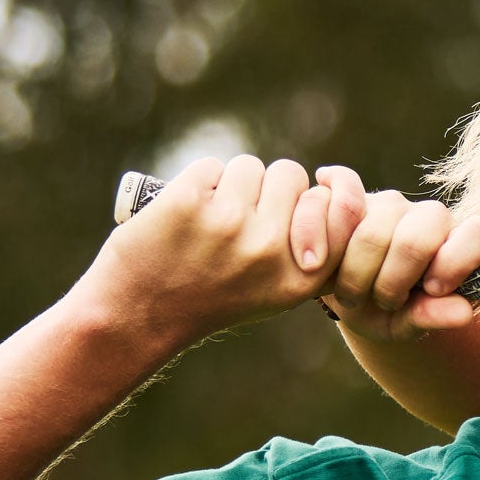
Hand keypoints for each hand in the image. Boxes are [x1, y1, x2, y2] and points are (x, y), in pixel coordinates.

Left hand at [80, 154, 335, 347]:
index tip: (295, 209)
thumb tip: (325, 192)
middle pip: (289, 175)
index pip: (338, 208)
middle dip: (267, 186)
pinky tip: (186, 212)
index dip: (319, 198)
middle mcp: (270, 249)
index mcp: (300, 276)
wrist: (141, 313)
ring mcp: (229, 223)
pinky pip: (210, 166)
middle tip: (241, 219)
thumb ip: (306, 250)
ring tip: (211, 218)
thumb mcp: (274, 290)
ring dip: (231, 182)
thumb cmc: (211, 296)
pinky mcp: (189, 202)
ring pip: (248, 166)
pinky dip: (198, 182)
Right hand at [315, 167, 479, 342]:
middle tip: (384, 302)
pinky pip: (341, 191)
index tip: (433, 289)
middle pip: (418, 236)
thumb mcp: (407, 325)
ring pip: (374, 228)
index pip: (479, 233)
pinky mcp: (350, 191)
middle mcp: (428, 216)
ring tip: (353, 294)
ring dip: (356, 273)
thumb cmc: (387, 312)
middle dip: (394, 279)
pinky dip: (324, 224)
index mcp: (458, 245)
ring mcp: (389, 202)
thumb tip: (463, 312)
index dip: (457, 260)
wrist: (347, 298)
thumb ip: (433, 317)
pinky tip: (320, 247)